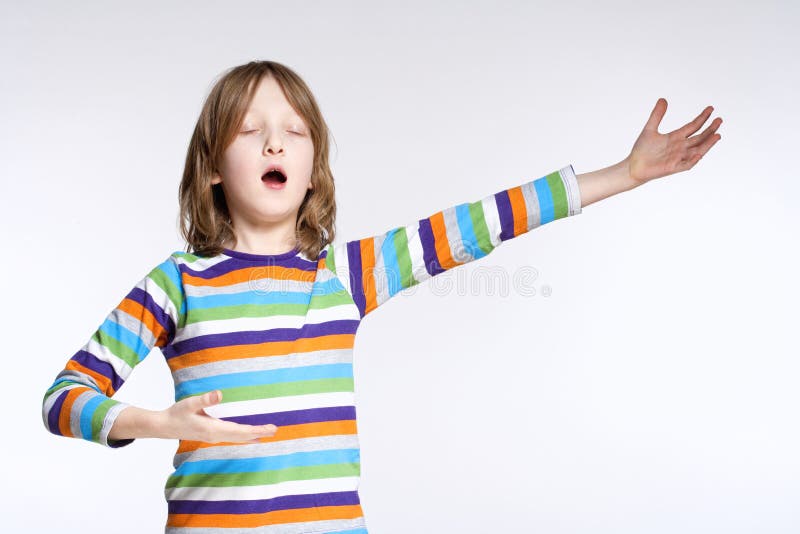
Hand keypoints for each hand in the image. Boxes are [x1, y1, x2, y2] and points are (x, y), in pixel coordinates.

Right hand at [159, 390, 277, 443]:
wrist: (164, 426)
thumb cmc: (176, 414)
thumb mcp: (190, 404)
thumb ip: (205, 400)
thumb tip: (219, 394)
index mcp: (214, 429)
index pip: (240, 431)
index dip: (257, 430)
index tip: (270, 429)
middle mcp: (216, 435)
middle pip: (242, 436)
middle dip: (258, 433)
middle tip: (275, 430)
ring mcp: (214, 436)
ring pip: (238, 438)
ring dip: (252, 436)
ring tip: (266, 434)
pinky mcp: (211, 434)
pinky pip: (232, 437)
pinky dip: (243, 436)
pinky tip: (248, 436)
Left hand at [627, 98, 722, 185]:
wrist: (632, 166)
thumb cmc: (641, 150)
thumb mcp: (649, 129)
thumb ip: (657, 115)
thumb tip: (663, 99)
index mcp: (675, 137)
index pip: (693, 126)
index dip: (702, 118)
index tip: (711, 108)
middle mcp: (679, 147)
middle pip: (699, 137)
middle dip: (709, 129)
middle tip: (719, 119)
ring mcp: (677, 158)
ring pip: (697, 150)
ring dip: (707, 144)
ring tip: (717, 135)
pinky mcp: (672, 168)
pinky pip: (686, 164)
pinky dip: (693, 160)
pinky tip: (700, 154)